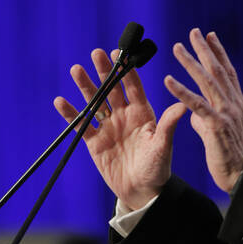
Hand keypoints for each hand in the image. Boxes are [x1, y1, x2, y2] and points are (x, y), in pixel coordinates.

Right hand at [54, 48, 186, 210]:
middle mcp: (124, 115)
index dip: (127, 71)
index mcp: (142, 113)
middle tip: (97, 53)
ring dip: (86, 86)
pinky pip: (81, 125)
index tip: (121, 54)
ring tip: (77, 69)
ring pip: (95, 102)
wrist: (142, 191)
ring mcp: (108, 127)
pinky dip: (70, 114)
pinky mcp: (94, 142)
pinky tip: (60, 101)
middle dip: (105, 71)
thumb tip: (182, 106)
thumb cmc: (157, 167)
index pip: (134, 87)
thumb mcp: (163, 146)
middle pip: (112, 89)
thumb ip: (168, 125)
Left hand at [164, 28, 242, 192]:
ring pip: (207, 81)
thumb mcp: (220, 132)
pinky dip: (181, 91)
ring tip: (177, 48)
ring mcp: (226, 113)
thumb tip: (194, 114)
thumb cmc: (230, 157)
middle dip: (204, 49)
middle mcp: (233, 104)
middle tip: (193, 32)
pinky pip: (196, 104)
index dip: (219, 53)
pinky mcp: (215, 125)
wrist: (242, 176)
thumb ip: (206, 120)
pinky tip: (168, 80)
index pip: (228, 72)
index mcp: (236, 104)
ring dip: (190, 63)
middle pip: (218, 70)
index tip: (210, 36)